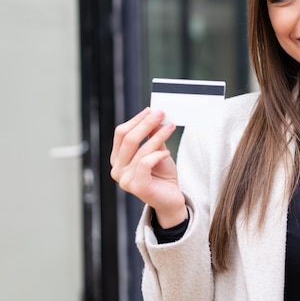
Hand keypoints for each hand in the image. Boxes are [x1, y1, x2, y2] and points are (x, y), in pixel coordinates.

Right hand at [110, 108, 186, 227]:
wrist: (171, 199)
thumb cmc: (162, 176)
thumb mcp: (158, 151)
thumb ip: (153, 136)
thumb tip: (153, 116)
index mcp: (118, 159)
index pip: (121, 134)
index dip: (136, 119)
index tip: (151, 110)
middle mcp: (117, 169)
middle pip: (128, 139)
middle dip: (146, 123)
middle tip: (161, 113)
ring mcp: (125, 179)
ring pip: (140, 150)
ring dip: (158, 135)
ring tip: (170, 127)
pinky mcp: (137, 186)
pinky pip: (145, 163)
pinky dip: (157, 154)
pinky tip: (167, 152)